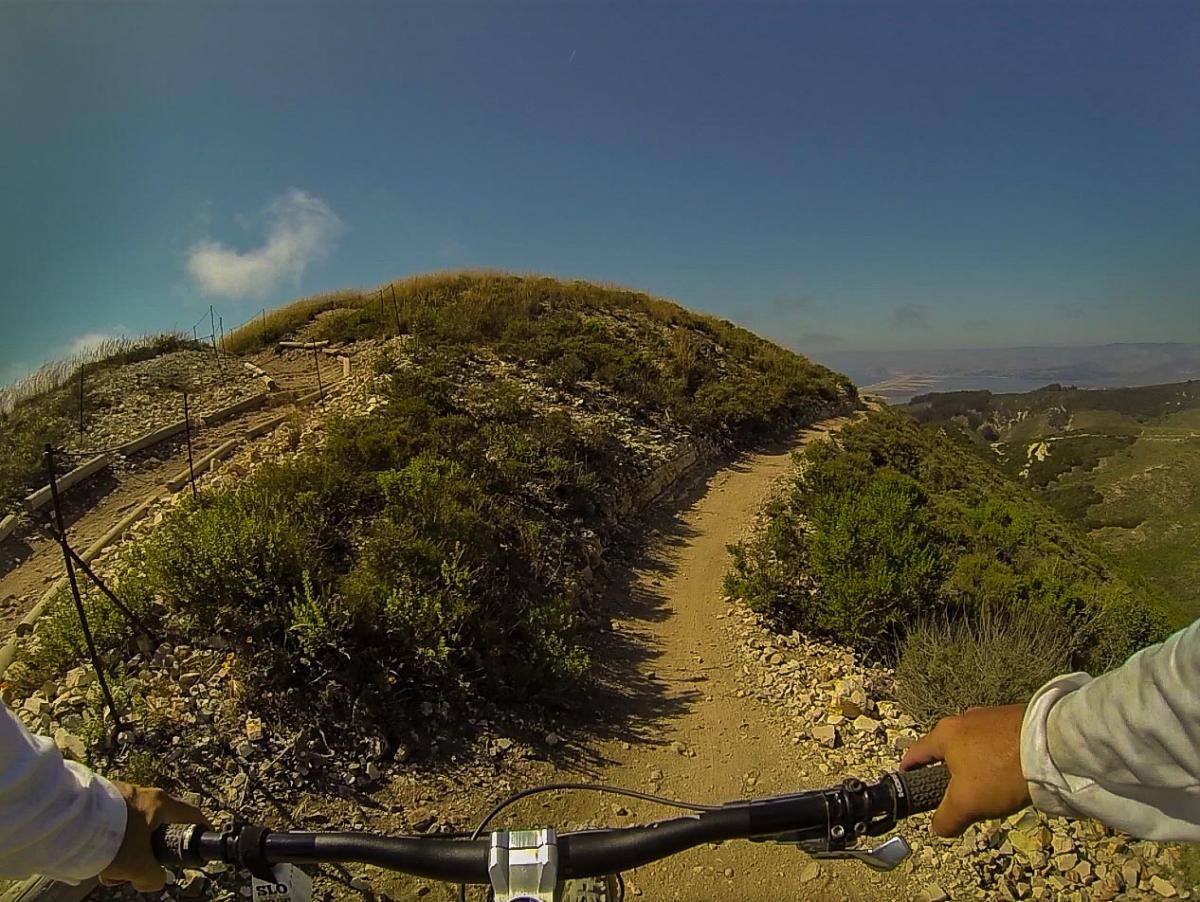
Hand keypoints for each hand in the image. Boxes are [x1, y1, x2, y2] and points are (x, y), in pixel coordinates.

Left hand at [99, 782, 208, 891]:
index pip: (192, 815)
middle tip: (140, 869)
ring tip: (110, 869)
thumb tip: (155, 881)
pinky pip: (115, 824)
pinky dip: (111, 842)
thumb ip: (154, 877)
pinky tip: (97, 857)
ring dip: (127, 851)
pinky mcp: (102, 801)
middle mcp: (145, 795)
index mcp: (161, 804)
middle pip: (158, 826)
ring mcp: (122, 795)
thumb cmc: (112, 839)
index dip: (200, 830)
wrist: (69, 822)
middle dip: (150, 852)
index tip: (201, 842)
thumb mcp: (139, 866)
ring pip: (133, 828)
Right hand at [900, 704, 1030, 836]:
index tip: (908, 782)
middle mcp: (963, 719)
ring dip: (975, 764)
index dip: (909, 770)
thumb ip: (946, 818)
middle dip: (948, 770)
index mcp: (944, 734)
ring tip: (989, 787)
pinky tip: (1010, 773)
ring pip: (973, 745)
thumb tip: (938, 828)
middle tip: (956, 794)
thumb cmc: (999, 772)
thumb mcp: (966, 804)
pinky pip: (997, 741)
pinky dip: (997, 757)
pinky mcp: (1015, 718)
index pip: (916, 752)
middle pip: (946, 748)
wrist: (1051, 747)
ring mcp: (990, 716)